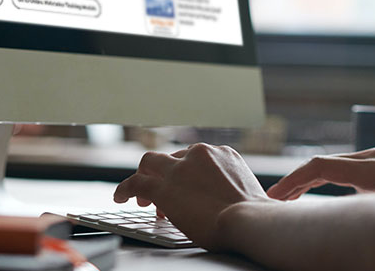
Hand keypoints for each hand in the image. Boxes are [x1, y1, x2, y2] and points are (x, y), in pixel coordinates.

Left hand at [114, 143, 276, 249]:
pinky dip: (125, 188)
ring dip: (144, 176)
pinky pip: (136, 182)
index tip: (185, 190)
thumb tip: (224, 200)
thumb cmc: (253, 215)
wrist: (247, 220)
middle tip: (160, 191)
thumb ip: (229, 187)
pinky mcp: (163, 186)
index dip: (186, 175)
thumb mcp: (246, 191)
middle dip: (164, 171)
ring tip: (141, 197)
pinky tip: (120, 197)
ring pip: (150, 162)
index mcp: (222, 154)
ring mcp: (180, 168)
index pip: (195, 158)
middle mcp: (200, 154)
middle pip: (172, 155)